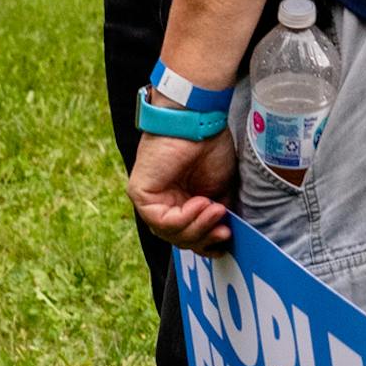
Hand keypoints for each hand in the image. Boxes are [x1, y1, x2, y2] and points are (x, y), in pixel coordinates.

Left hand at [128, 124, 238, 252]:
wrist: (199, 121)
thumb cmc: (210, 146)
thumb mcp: (220, 189)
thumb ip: (217, 213)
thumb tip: (223, 235)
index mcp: (180, 200)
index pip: (187, 234)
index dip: (206, 243)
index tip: (226, 243)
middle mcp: (163, 201)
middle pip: (179, 238)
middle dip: (204, 238)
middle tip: (224, 230)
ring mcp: (150, 199)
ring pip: (169, 234)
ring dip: (197, 227)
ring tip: (215, 210)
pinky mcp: (140, 194)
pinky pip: (160, 221)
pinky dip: (184, 217)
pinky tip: (199, 202)